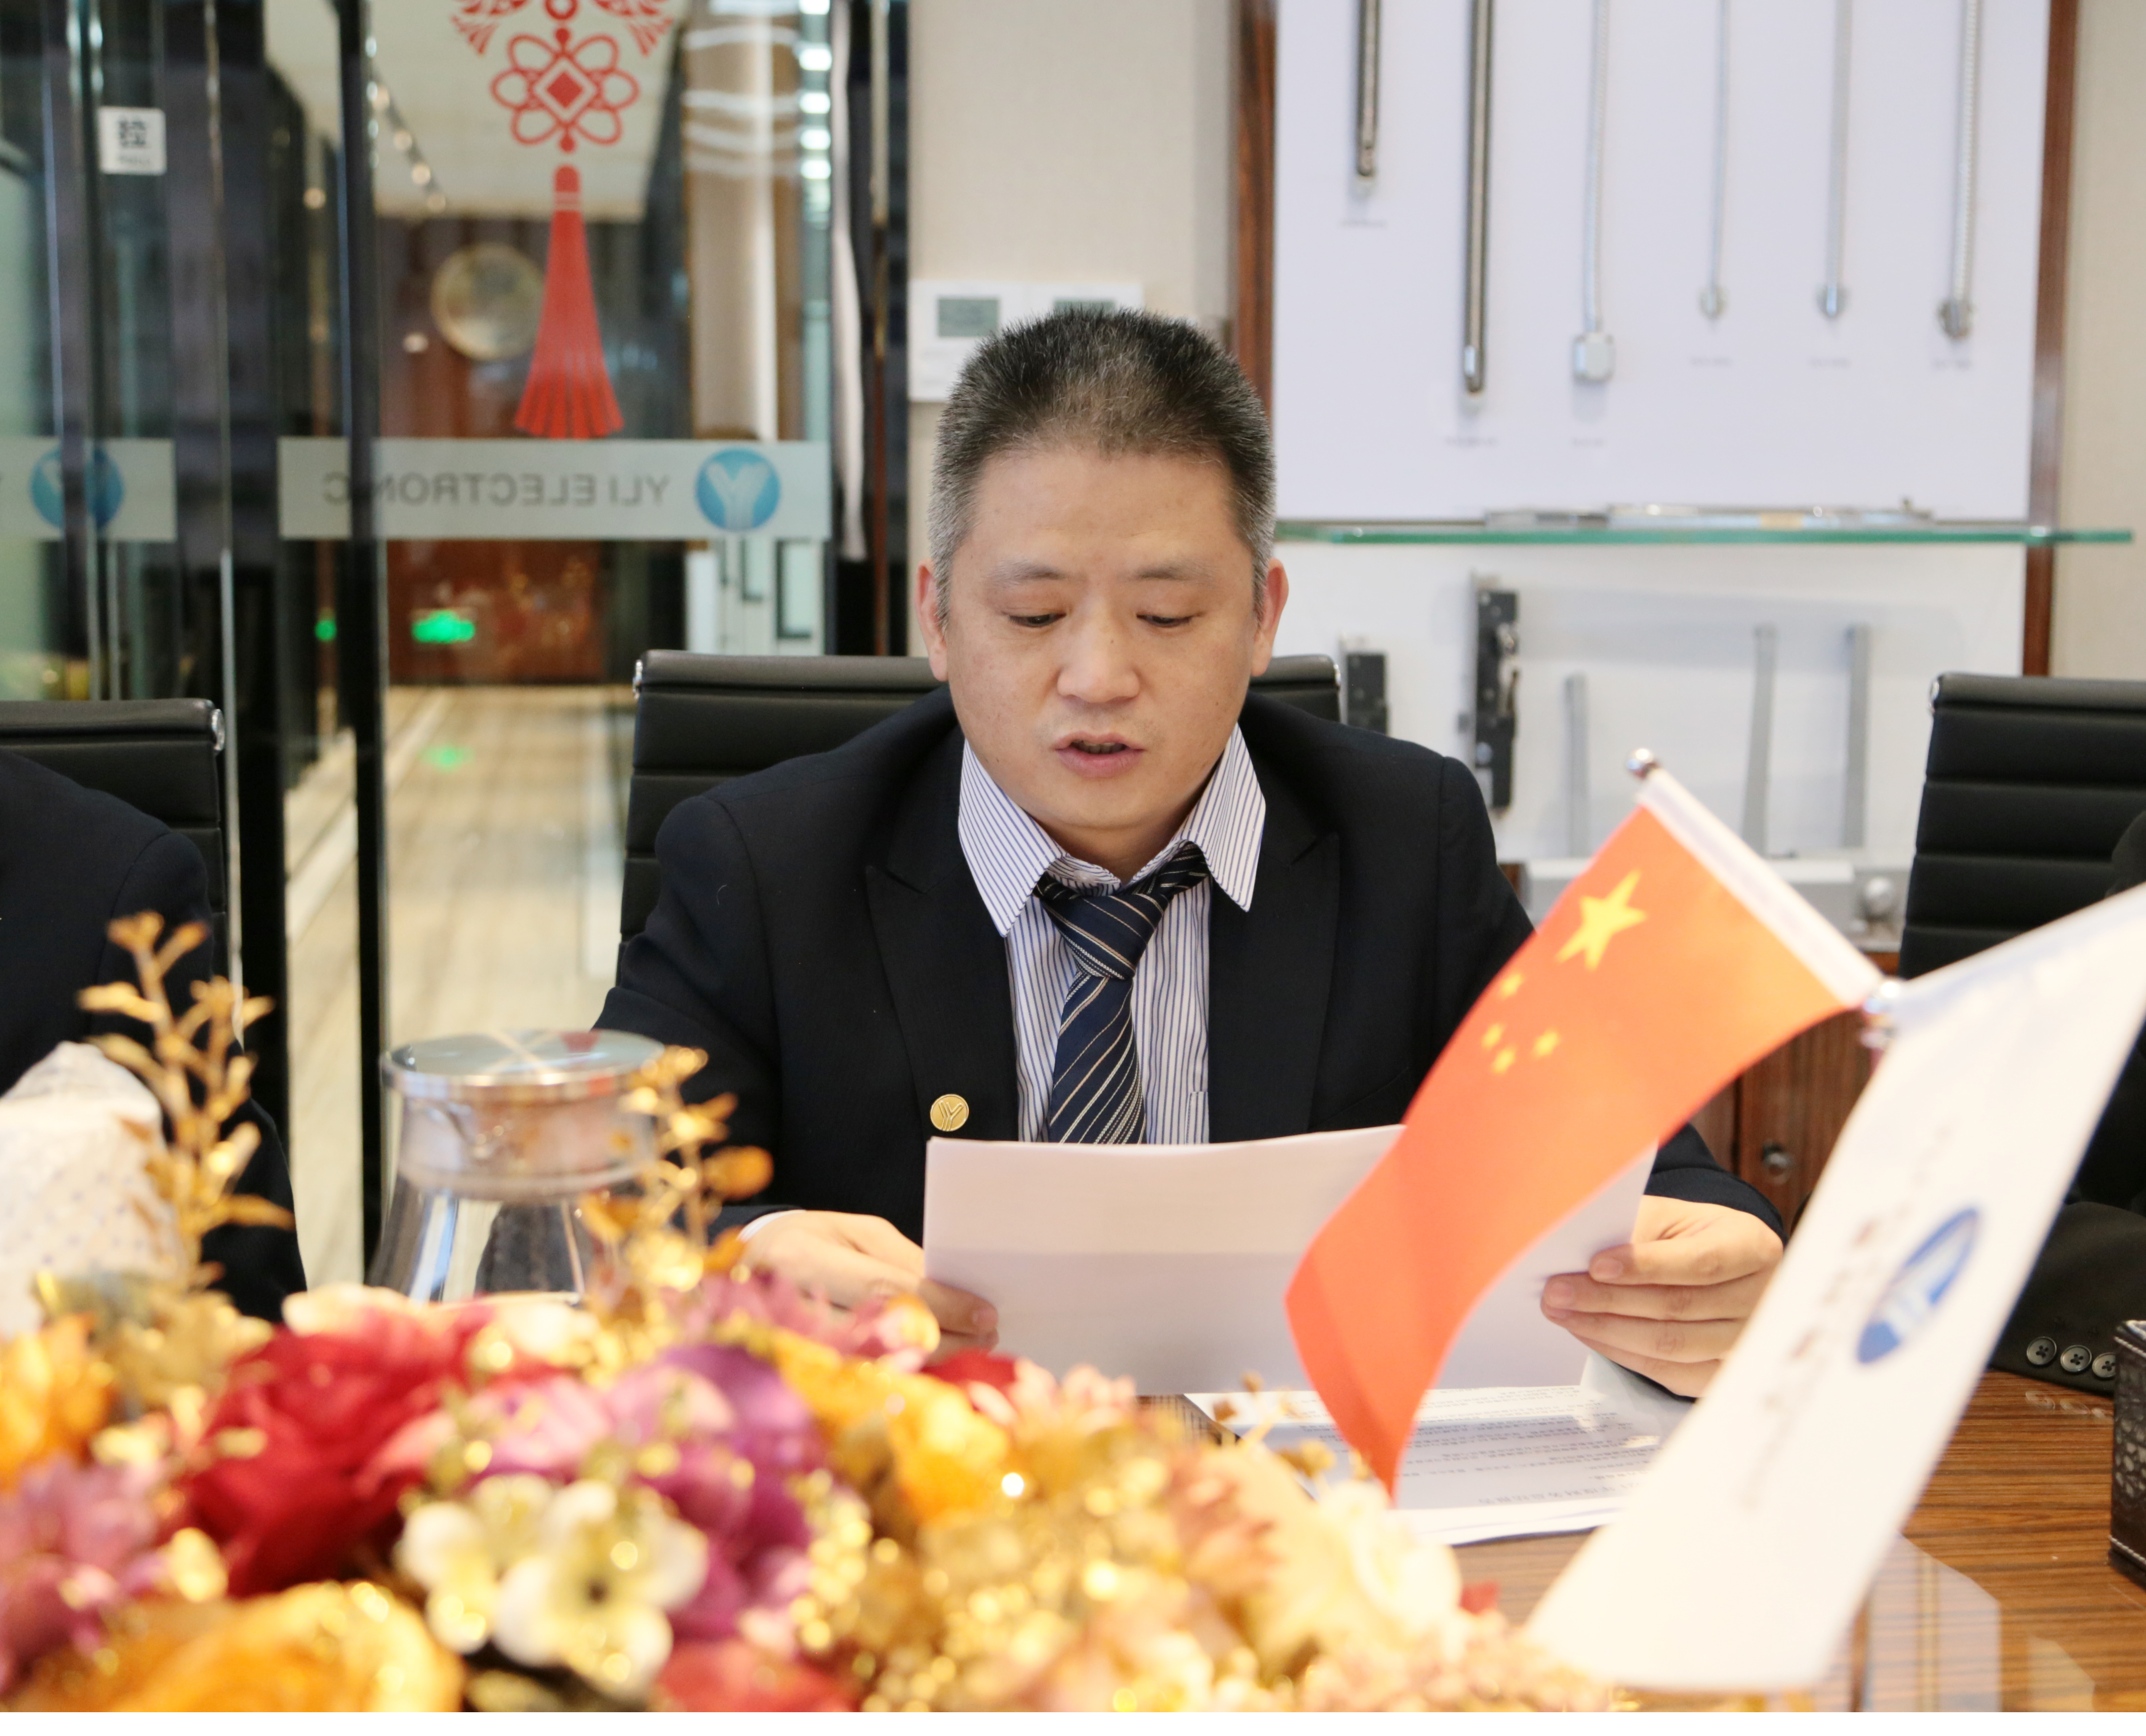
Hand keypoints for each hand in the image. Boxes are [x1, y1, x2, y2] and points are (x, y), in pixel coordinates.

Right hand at [738, 1211, 997, 1355]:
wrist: (739, 1269)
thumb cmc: (805, 1241)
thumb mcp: (849, 1232)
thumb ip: (898, 1257)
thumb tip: (950, 1288)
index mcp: (801, 1257)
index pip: (884, 1286)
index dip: (941, 1304)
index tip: (985, 1315)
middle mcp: (785, 1305)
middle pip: (879, 1331)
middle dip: (942, 1338)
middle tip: (987, 1338)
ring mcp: (783, 1348)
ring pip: (869, 1365)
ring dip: (927, 1362)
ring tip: (967, 1351)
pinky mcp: (789, 1376)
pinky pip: (854, 1383)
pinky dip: (899, 1377)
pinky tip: (931, 1370)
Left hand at [1538, 1196, 1782, 1396]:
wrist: (1714, 1263)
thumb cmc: (1686, 1235)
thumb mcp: (1669, 1217)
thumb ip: (1636, 1231)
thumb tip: (1581, 1255)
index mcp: (1754, 1247)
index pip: (1701, 1262)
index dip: (1647, 1266)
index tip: (1595, 1265)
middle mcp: (1762, 1300)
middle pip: (1681, 1307)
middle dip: (1610, 1301)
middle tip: (1556, 1292)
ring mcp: (1746, 1344)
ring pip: (1673, 1346)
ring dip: (1608, 1330)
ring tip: (1562, 1312)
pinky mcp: (1721, 1374)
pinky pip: (1669, 1372)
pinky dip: (1622, 1353)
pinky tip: (1589, 1333)